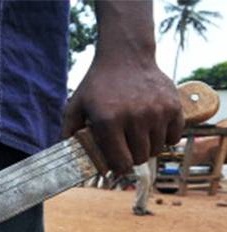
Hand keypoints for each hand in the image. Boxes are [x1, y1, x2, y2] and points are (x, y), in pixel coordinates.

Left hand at [62, 60, 184, 174]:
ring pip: (157, 150)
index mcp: (108, 121)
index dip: (118, 168)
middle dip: (132, 157)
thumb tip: (64, 157)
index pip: (121, 162)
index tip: (116, 165)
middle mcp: (134, 118)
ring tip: (138, 136)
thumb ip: (68, 132)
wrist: (125, 56)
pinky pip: (174, 137)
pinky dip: (166, 137)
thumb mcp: (75, 106)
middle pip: (140, 158)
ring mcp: (156, 112)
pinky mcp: (174, 106)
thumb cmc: (98, 84)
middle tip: (126, 148)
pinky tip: (153, 129)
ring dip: (148, 148)